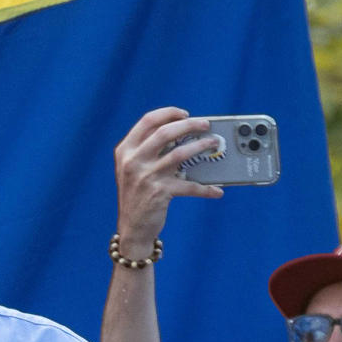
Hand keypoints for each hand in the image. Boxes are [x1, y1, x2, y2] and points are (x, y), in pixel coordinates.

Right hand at [113, 107, 226, 251]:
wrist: (132, 228)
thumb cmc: (137, 195)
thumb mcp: (132, 169)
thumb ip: (147, 150)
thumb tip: (182, 134)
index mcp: (125, 151)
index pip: (148, 121)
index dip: (168, 113)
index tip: (185, 114)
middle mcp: (133, 161)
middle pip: (165, 132)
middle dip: (189, 125)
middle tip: (205, 124)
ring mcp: (146, 177)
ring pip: (179, 154)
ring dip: (201, 146)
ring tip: (213, 144)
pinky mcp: (159, 193)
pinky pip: (189, 186)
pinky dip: (206, 189)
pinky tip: (217, 191)